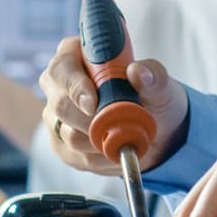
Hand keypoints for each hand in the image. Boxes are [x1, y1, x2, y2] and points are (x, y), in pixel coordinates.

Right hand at [38, 36, 188, 175]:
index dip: (75, 87)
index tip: (93, 105)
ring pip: (69, 136)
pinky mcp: (60, 144)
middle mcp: (59, 85)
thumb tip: (138, 72)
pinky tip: (117, 150)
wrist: (154, 131)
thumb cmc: (151, 98)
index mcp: (75, 56)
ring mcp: (56, 116)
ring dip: (101, 142)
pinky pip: (75, 157)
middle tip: (120, 127)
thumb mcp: (160, 84)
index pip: (62, 68)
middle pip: (60, 105)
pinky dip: (101, 159)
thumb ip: (153, 75)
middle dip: (93, 122)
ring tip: (126, 137)